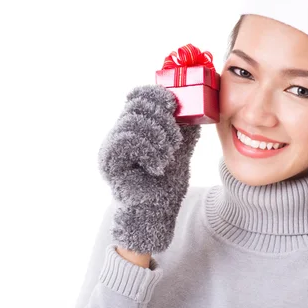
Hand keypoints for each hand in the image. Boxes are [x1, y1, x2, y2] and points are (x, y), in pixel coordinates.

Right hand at [97, 84, 200, 253]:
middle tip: (175, 141)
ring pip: (133, 121)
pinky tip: (157, 166)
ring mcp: (111, 146)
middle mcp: (118, 133)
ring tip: (168, 156)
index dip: (155, 94)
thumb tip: (197, 107)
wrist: (156, 214)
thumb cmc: (165, 185)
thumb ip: (184, 129)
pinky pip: (127, 139)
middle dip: (162, 118)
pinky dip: (148, 149)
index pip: (137, 96)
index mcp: (134, 127)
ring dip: (158, 136)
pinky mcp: (109, 160)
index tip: (173, 104)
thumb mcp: (180, 150)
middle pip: (136, 104)